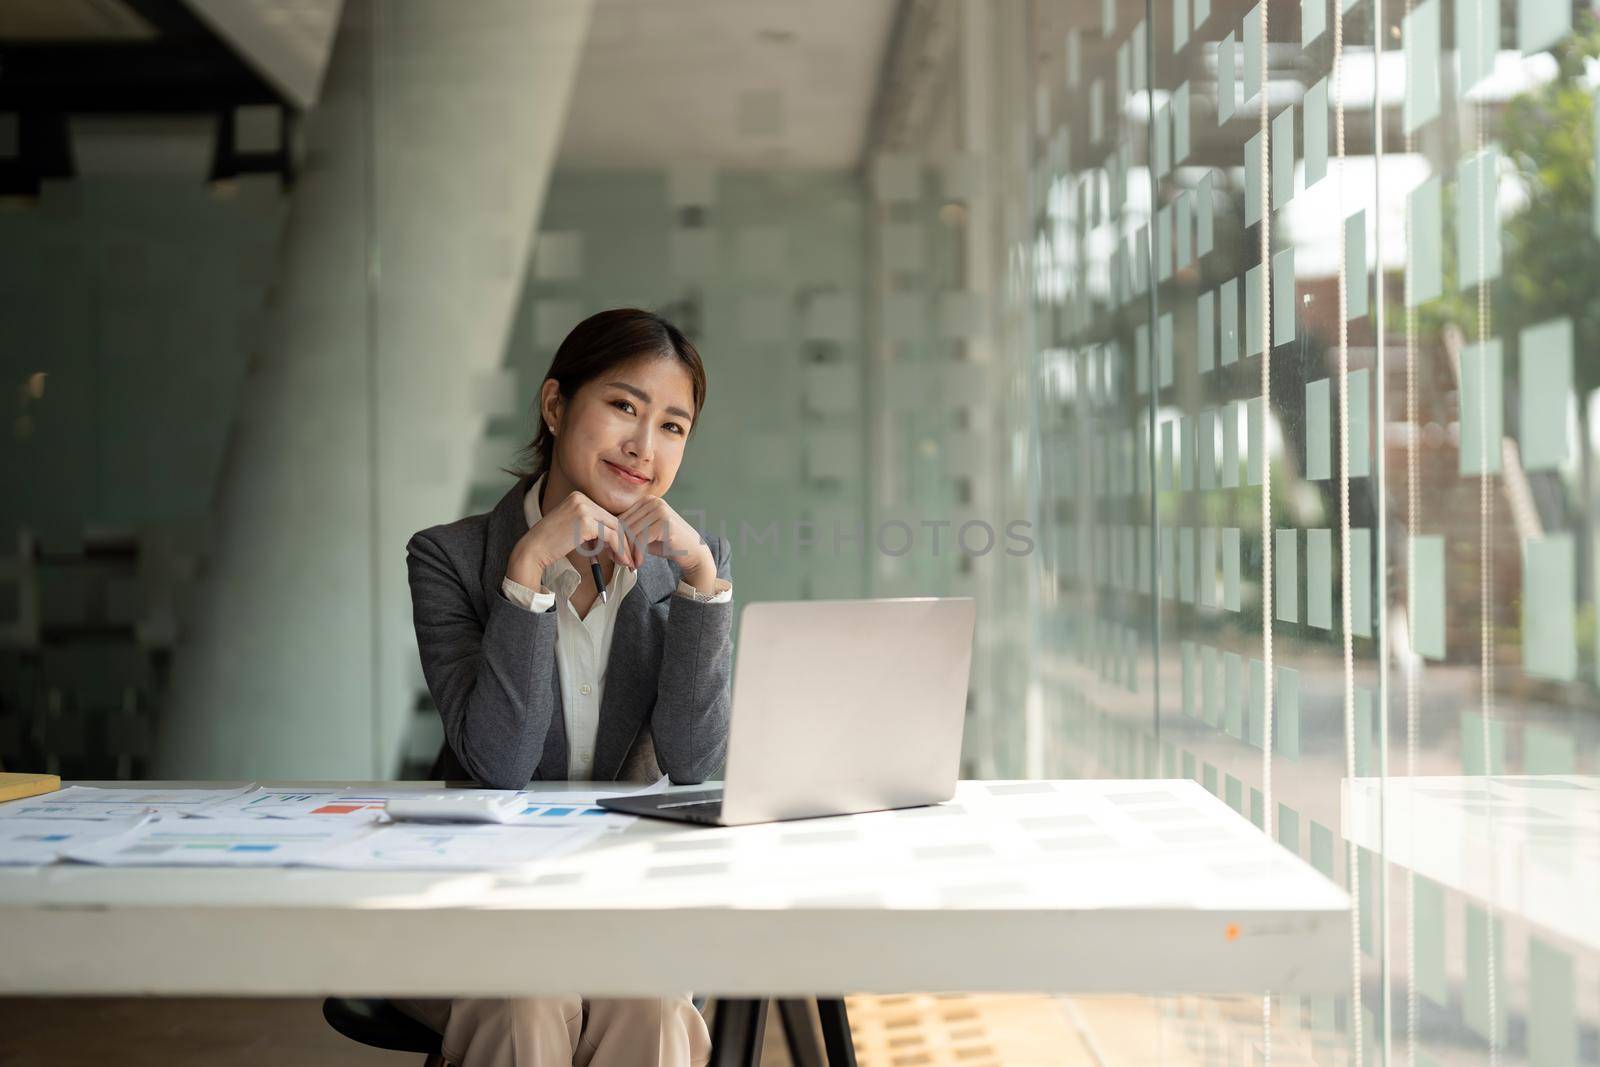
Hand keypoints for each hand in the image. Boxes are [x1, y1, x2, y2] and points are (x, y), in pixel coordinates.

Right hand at [507, 489, 640, 588]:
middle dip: (623, 542)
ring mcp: (583, 508)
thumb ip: (592, 528)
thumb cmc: (551, 544)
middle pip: (613, 520)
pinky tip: (619, 560)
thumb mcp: (573, 528)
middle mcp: (582, 498)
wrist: (533, 550)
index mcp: (578, 497)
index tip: (622, 551)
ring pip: (615, 528)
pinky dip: (618, 549)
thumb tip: (616, 538)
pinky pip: (610, 536)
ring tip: (626, 563)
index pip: (606, 515)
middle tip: (629, 559)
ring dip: (623, 547)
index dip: (617, 535)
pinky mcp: (585, 522)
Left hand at [618, 496, 714, 587]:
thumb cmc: (667, 543)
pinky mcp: (665, 522)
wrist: (692, 551)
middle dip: (620, 546)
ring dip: (628, 552)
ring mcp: (660, 510)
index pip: (621, 518)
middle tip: (621, 562)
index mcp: (646, 500)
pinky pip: (640, 539)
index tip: (614, 554)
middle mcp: (653, 501)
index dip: (615, 538)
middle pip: (624, 525)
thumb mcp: (644, 535)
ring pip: (631, 532)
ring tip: (630, 564)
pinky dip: (637, 554)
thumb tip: (602, 539)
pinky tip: (640, 563)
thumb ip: (627, 533)